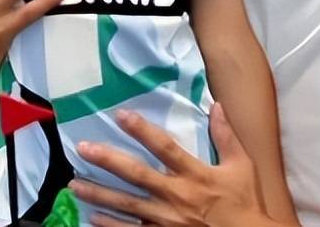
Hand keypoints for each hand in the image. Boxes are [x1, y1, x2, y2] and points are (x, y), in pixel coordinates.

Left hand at [70, 103, 286, 226]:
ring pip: (127, 205)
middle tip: (83, 149)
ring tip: (75, 184)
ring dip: (100, 195)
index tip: (122, 115)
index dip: (143, 130)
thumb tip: (216, 106)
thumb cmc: (245, 205)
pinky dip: (111, 226)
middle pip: (137, 175)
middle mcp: (177, 196)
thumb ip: (227, 137)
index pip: (165, 148)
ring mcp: (167, 221)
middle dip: (108, 161)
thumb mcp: (242, 168)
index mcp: (196, 175)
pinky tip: (93, 217)